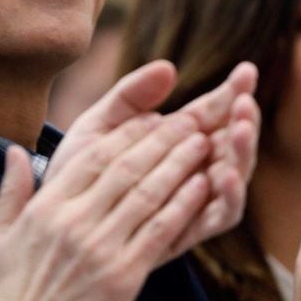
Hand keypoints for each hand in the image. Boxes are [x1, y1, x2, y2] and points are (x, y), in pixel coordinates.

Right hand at [0, 108, 214, 300]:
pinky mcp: (124, 275)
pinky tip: (202, 186)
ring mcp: (102, 247)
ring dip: (180, 164)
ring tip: (202, 143)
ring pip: (148, 193)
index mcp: (47, 208)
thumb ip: (11, 190)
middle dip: (162, 139)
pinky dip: (183, 205)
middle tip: (190, 120)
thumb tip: (14, 151)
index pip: (94, 155)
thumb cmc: (8, 296)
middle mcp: (76, 221)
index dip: (128, 133)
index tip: (152, 119)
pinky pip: (160, 231)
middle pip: (127, 166)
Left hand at [48, 59, 259, 259]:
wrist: (54, 229)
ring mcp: (193, 202)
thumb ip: (130, 96)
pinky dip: (229, 197)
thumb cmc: (78, 172)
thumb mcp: (99, 126)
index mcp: (174, 140)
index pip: (212, 112)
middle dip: (243, 121)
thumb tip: (168, 67)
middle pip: (231, 143)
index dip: (231, 92)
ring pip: (233, 177)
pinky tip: (225, 174)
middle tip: (245, 103)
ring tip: (241, 129)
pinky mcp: (188, 233)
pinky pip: (220, 217)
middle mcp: (192, 169)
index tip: (246, 71)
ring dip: (242, 153)